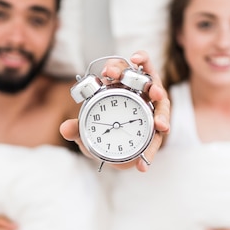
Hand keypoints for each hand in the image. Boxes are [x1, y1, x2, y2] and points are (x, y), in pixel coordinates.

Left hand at [60, 51, 169, 171]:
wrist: (110, 152)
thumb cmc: (99, 132)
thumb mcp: (84, 131)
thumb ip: (75, 129)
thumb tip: (66, 128)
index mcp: (119, 85)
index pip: (121, 68)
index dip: (117, 66)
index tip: (109, 72)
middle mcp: (139, 92)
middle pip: (148, 79)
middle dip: (150, 83)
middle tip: (151, 91)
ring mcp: (152, 108)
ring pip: (162, 105)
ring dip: (163, 114)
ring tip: (160, 125)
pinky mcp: (157, 128)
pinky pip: (158, 138)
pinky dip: (151, 150)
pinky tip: (144, 162)